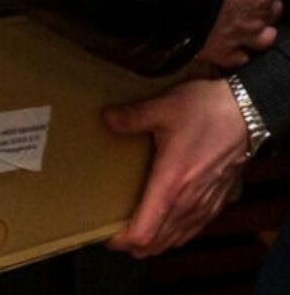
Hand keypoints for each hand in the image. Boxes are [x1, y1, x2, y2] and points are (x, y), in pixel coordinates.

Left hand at [102, 78, 248, 257]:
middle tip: (114, 235)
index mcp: (171, 184)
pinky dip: (176, 234)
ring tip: (136, 234)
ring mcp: (205, 204)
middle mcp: (188, 202)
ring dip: (156, 242)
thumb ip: (131, 117)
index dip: (122, 241)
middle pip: (158, 243)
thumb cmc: (207, 112)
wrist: (249, 113)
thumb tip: (107, 119)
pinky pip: (194, 229)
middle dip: (134, 246)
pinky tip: (168, 225)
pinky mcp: (218, 201)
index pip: (145, 232)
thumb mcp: (163, 108)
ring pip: (176, 239)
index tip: (106, 236)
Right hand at [199, 0, 284, 67]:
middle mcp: (260, 9)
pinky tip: (225, 47)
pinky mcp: (224, 51)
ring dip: (256, 32)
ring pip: (263, 37)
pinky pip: (236, 58)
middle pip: (273, 9)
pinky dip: (233, 54)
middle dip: (264, 4)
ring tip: (243, 26)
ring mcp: (244, 33)